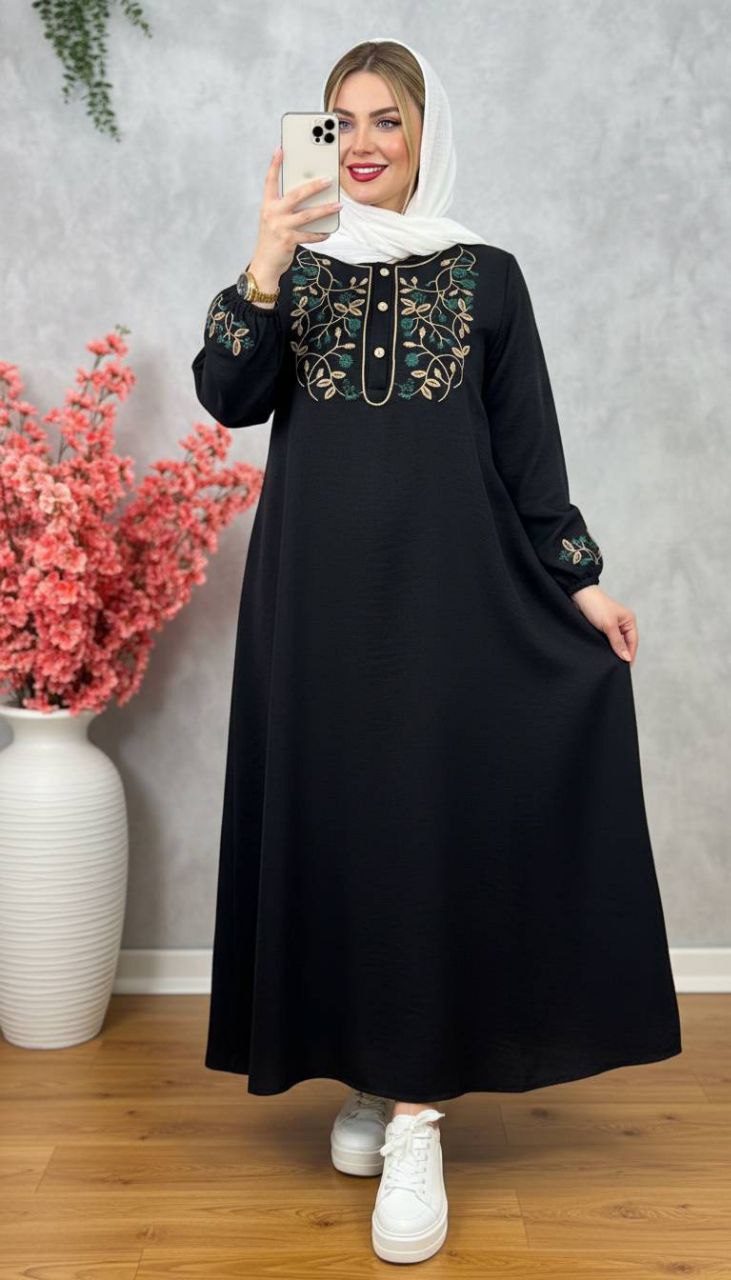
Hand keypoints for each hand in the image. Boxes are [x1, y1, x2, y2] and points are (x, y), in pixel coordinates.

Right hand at [247, 144, 341, 289]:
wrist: (265, 264)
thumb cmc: (272, 239)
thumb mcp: (274, 219)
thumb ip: (286, 206)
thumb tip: (308, 194)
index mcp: (267, 205)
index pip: (270, 180)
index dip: (275, 165)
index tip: (281, 149)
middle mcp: (272, 213)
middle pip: (296, 195)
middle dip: (313, 186)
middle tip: (329, 179)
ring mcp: (280, 227)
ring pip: (307, 215)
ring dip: (325, 209)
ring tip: (338, 205)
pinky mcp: (288, 240)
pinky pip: (309, 235)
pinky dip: (320, 233)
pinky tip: (329, 231)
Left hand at [570, 584, 636, 662]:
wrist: (578, 595)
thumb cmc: (596, 606)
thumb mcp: (609, 625)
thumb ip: (618, 642)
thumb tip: (626, 658)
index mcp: (629, 620)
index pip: (633, 642)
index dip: (629, 655)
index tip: (624, 669)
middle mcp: (622, 623)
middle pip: (625, 644)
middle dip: (621, 655)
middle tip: (616, 669)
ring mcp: (612, 626)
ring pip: (615, 643)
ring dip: (612, 652)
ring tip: (609, 664)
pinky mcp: (601, 628)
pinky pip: (606, 641)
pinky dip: (605, 647)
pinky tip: (602, 655)